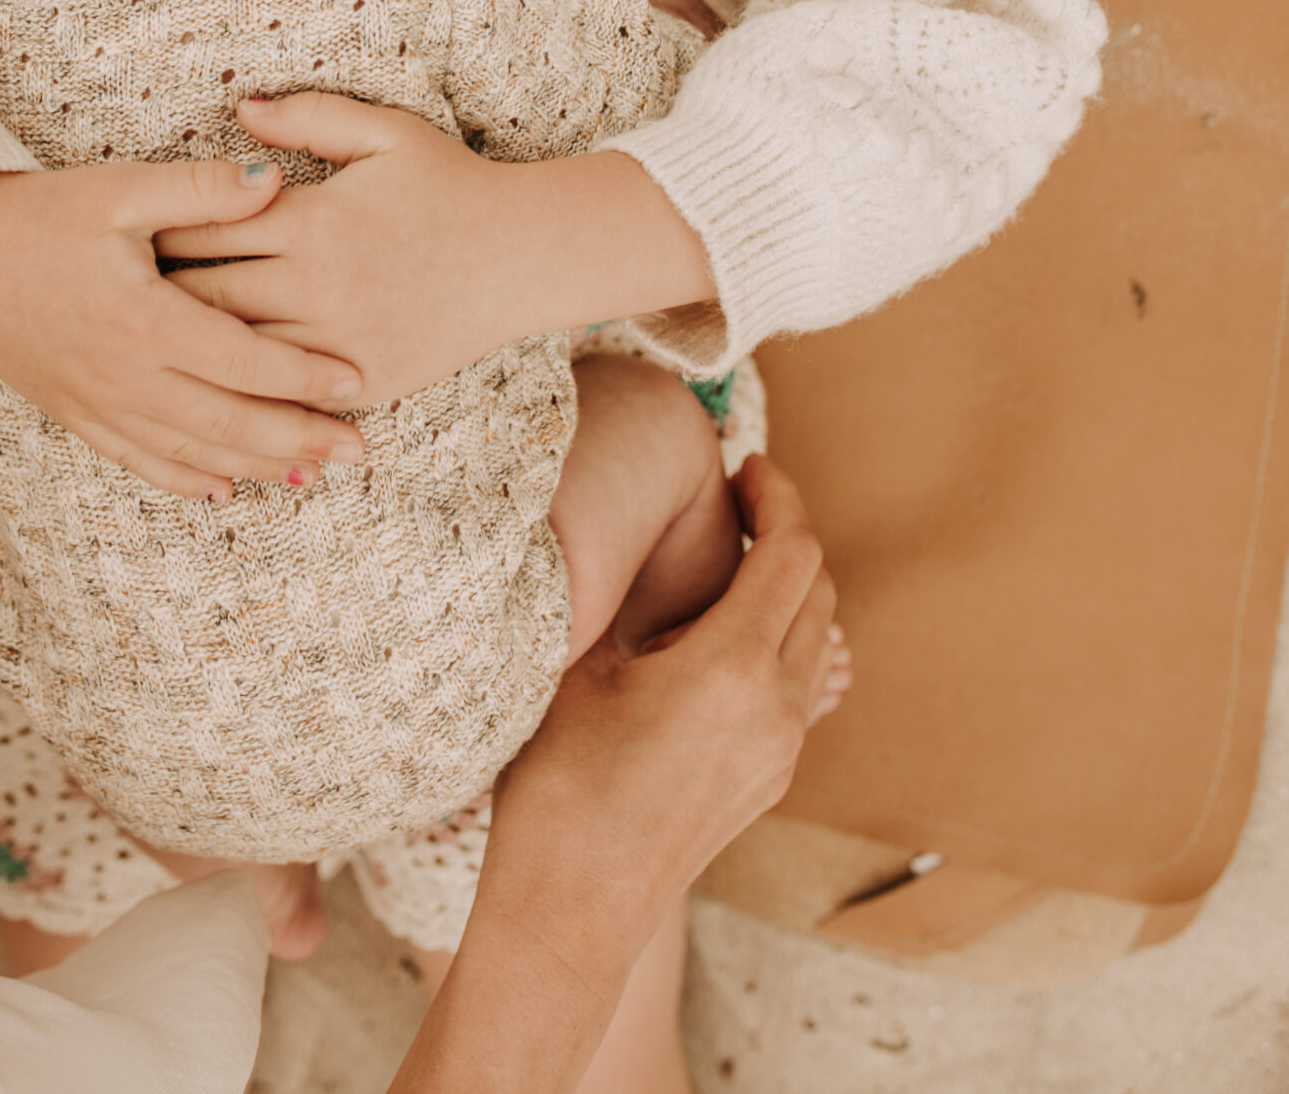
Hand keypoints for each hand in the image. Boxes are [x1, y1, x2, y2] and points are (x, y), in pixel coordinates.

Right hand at [0, 160, 367, 498]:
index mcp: (141, 319)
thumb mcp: (121, 188)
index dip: (301, 375)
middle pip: (226, 422)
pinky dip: (187, 478)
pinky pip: (140, 460)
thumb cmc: (41, 214)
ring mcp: (96, 404)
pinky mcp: (74, 414)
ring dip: (255, 466)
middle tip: (359, 450)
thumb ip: (201, 190)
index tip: (355, 380)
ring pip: (190, 451)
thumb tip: (274, 181)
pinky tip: (225, 488)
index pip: (240, 358)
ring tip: (313, 475)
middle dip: (296, 438)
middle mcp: (121, 375)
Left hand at [169, 94, 712, 404]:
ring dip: (189, 349)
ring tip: (142, 344)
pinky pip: (286, 396)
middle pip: (204, 294)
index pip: (204, 226)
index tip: (122, 234)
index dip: (154, 231)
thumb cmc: (453, 185)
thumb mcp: (386, 133)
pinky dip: (245, 395)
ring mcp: (338, 339)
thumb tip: (240, 111)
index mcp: (312, 218)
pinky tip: (209, 391)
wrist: (524, 255)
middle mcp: (316, 283)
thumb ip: (309, 116)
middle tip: (109, 294)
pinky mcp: (363, 381)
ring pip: (236, 353)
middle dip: (154, 294)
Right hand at [486, 454, 835, 939]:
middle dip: (782, 534)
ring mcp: (781, 750)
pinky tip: (714, 639)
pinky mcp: (768, 778)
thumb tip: (610, 523)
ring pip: (815, 640)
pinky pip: (800, 687)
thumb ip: (616, 591)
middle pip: (817, 590)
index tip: (742, 466)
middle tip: (729, 505)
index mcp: (734, 666)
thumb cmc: (560, 785)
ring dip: (785, 590)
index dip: (775, 494)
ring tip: (716, 569)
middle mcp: (777, 707)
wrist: (572, 910)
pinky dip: (779, 641)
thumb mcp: (579, 666)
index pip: (792, 551)